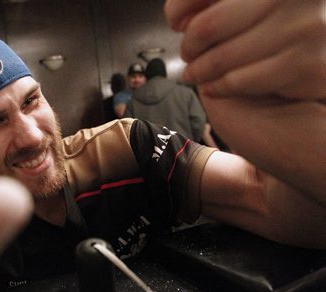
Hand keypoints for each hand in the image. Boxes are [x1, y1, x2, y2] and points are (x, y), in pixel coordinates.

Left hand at [165, 0, 325, 99]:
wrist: (322, 51)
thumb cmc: (277, 23)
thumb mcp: (246, 3)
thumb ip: (210, 3)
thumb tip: (178, 20)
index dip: (179, 8)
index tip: (176, 22)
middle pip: (207, 27)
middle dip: (189, 46)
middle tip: (189, 54)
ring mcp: (306, 30)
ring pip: (221, 59)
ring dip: (199, 72)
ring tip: (196, 73)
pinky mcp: (308, 66)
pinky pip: (240, 81)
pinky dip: (217, 87)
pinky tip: (213, 86)